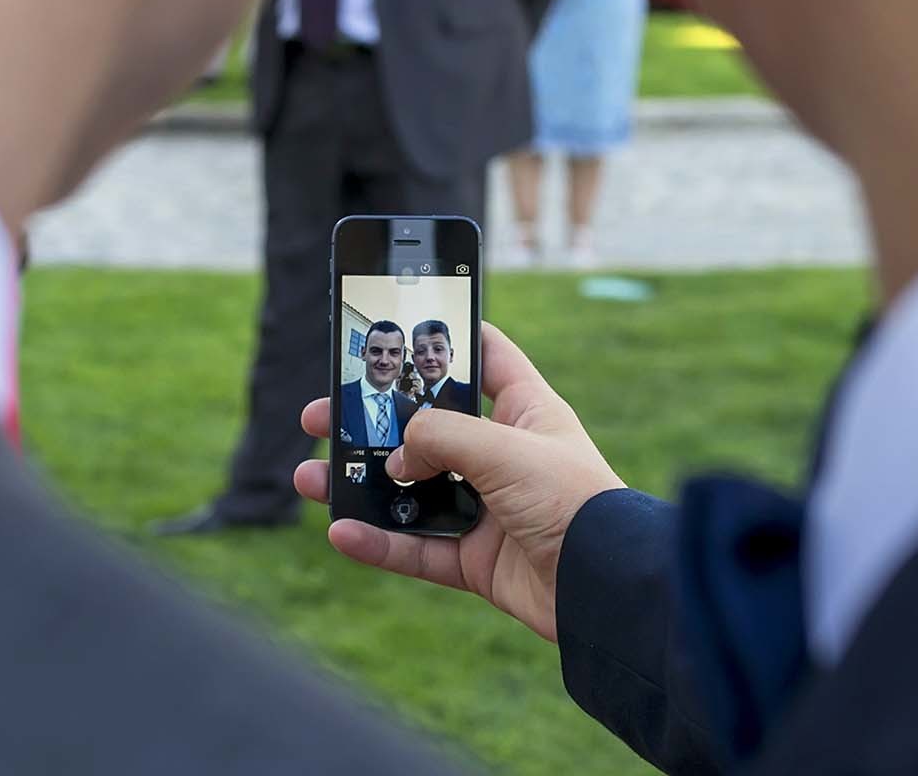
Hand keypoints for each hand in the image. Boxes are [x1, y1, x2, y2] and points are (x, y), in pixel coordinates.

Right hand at [296, 323, 624, 641]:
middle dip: (371, 422)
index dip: (444, 339)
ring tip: (309, 477)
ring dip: (361, 485)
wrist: (608, 588)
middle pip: (426, 428)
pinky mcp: (477, 560)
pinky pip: (417, 549)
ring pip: (410, 491)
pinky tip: (341, 533)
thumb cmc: (576, 501)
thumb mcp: (505, 448)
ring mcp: (488, 509)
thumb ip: (442, 437)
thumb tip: (397, 455)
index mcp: (526, 411)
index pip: (485, 358)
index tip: (397, 328)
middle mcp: (503, 455)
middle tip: (323, 413)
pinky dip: (378, 543)